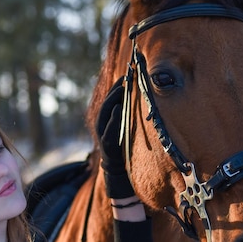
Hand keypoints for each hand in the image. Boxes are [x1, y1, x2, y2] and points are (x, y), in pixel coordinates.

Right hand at [96, 77, 134, 198]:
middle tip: (126, 78)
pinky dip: (113, 119)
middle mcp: (102, 124)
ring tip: (122, 88)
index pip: (111, 98)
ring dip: (113, 100)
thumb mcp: (126, 127)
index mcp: (108, 119)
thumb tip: (140, 97)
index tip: (127, 74)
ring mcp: (103, 134)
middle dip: (116, 90)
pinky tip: (119, 109)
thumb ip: (128, 113)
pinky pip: (109, 129)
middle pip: (108, 103)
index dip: (117, 86)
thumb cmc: (124, 144)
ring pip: (106, 113)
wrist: (118, 168)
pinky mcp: (107, 144)